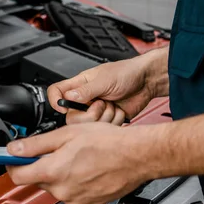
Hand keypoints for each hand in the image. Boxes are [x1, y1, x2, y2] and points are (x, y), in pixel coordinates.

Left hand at [6, 123, 150, 203]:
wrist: (137, 157)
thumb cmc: (109, 143)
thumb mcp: (67, 134)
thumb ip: (36, 144)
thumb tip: (14, 148)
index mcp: (54, 171)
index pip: (18, 176)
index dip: (12, 166)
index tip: (13, 160)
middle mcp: (62, 190)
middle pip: (38, 181)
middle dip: (43, 167)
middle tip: (59, 152)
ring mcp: (75, 200)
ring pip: (56, 188)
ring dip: (60, 175)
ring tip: (78, 160)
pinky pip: (72, 195)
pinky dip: (74, 185)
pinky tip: (87, 171)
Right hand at [47, 47, 168, 125]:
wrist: (147, 82)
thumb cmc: (126, 73)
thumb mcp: (104, 80)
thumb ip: (85, 91)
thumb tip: (68, 97)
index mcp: (79, 86)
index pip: (57, 93)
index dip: (55, 102)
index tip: (65, 109)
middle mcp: (85, 100)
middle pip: (72, 119)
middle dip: (90, 116)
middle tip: (101, 103)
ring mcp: (96, 112)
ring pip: (90, 127)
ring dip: (106, 116)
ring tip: (113, 104)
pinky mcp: (107, 121)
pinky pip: (105, 130)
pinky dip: (115, 121)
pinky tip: (119, 111)